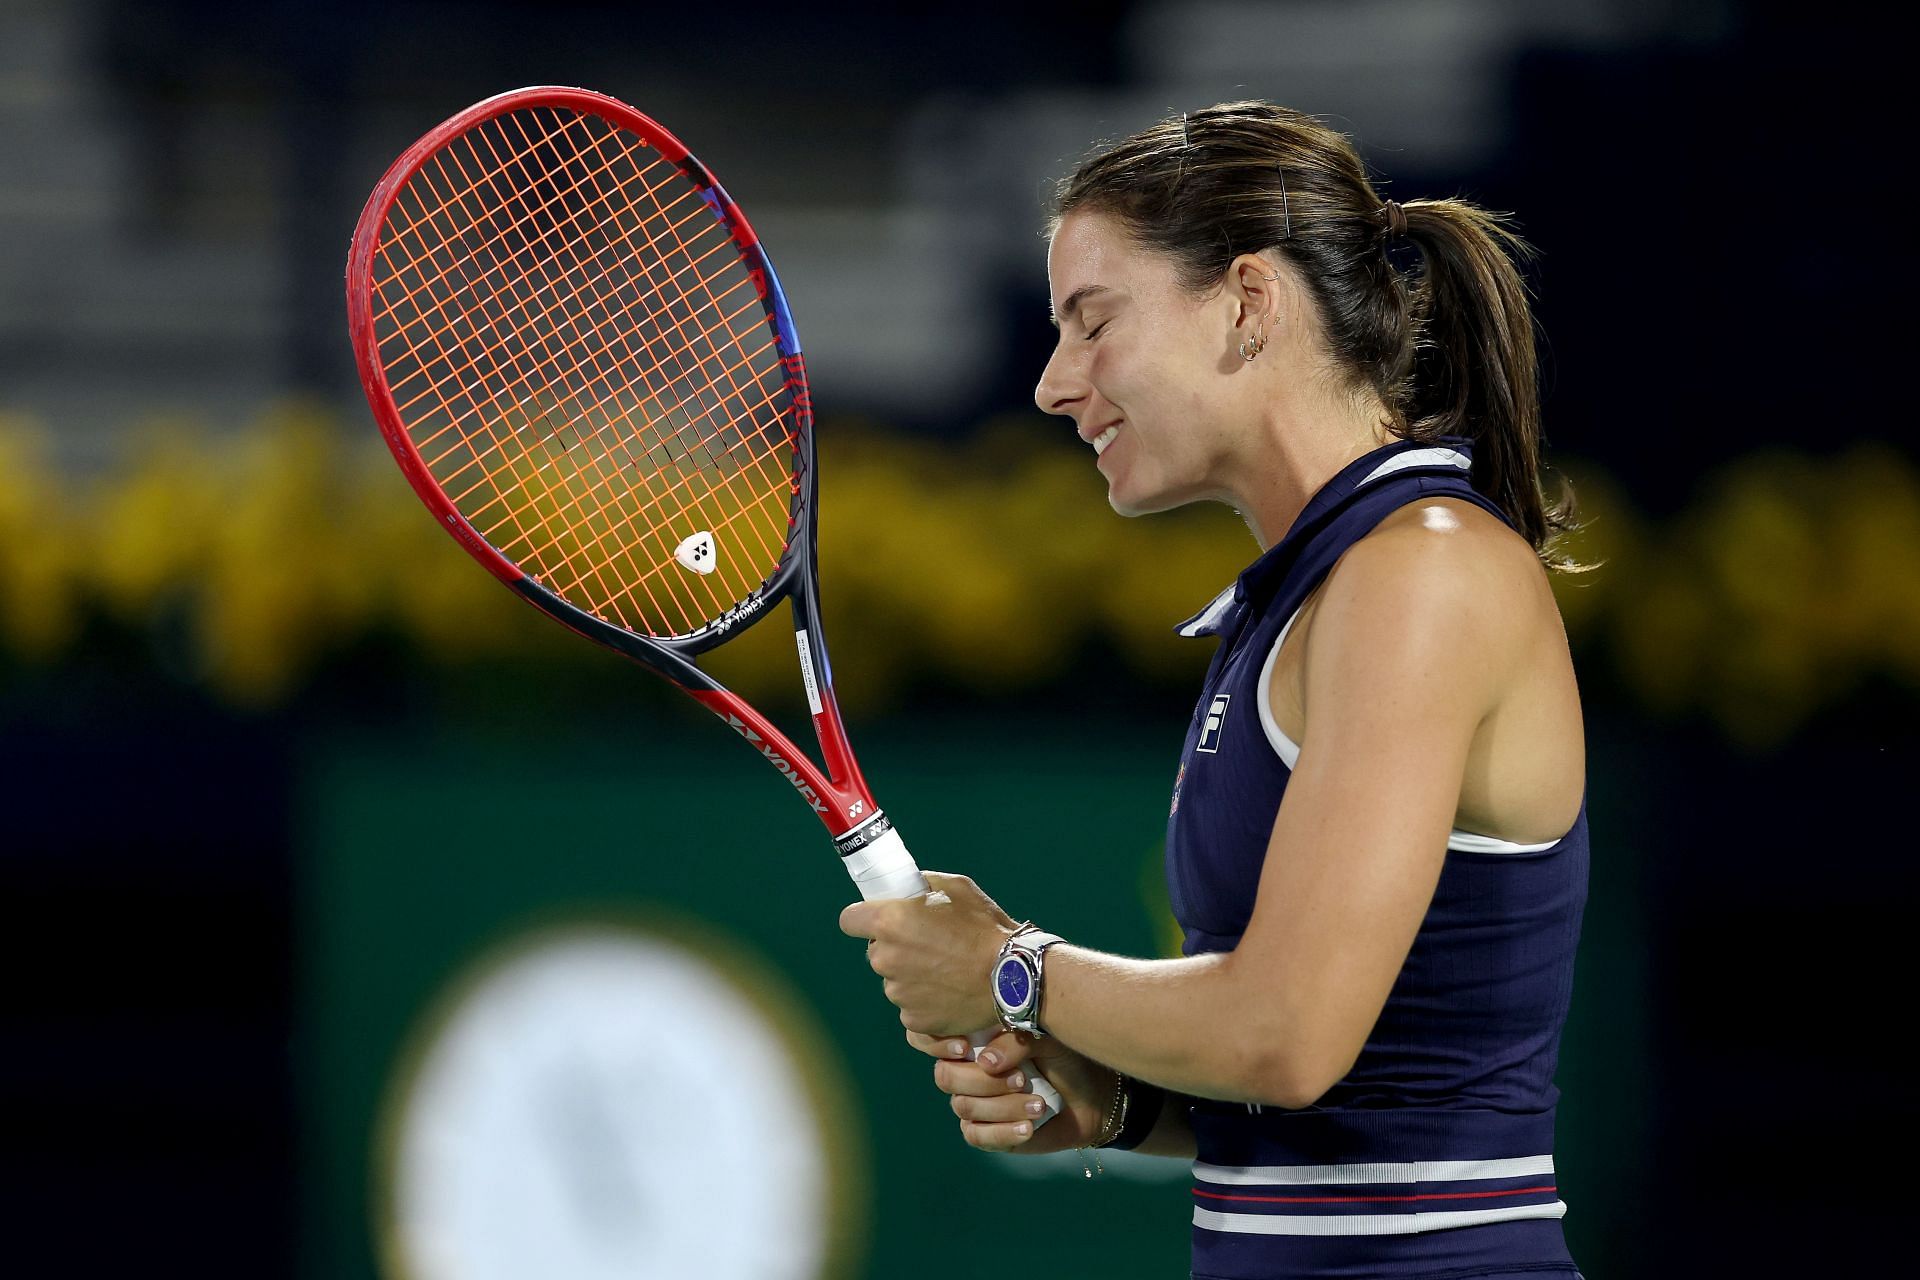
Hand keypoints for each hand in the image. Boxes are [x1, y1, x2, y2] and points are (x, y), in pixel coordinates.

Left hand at [839, 871, 1017, 1036]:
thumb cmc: (985, 927)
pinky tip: (950, 990)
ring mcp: (898, 992)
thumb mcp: (955, 887)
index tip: (877, 920)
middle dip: (895, 947)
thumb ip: (921, 886)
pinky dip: (925, 1001)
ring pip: (894, 979)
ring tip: (947, 968)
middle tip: (929, 944)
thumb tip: (906, 889)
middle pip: (876, 951)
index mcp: (889, 921)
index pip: (849, 920)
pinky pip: (910, 1006)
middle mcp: (886, 958)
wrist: (1013, 977)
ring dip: (911, 975)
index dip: (863, 918)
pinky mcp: (914, 1019)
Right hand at [905, 1027, 1121, 1154]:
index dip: (935, 1042)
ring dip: (1002, 1106)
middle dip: (982, 1081)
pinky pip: (977, 1136)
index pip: (927, 1038)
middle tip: (1021, 1079)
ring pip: (964, 1107)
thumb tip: (985, 1061)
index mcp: (973, 1038)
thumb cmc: (1066, 1055)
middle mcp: (966, 1070)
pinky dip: (1003, 1131)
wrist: (1094, 1095)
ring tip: (1038, 1104)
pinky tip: (1028, 1127)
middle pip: (945, 1076)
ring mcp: (975, 1103)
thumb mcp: (1045, 1036)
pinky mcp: (987, 1133)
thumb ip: (1014, 1039)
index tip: (966, 1045)